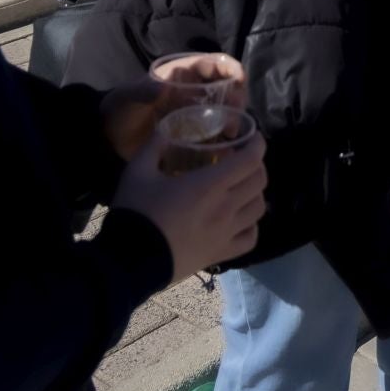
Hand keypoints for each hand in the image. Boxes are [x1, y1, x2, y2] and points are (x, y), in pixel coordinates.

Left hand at [99, 56, 249, 160]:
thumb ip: (143, 91)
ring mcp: (194, 113)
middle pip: (225, 88)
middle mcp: (193, 92)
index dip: (230, 69)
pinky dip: (222, 139)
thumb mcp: (128, 98)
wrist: (108, 138)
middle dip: (236, 97)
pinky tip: (225, 148)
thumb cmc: (119, 109)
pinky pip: (214, 133)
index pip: (213, 64)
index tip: (240, 81)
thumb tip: (164, 87)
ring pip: (223, 111)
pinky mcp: (192, 135)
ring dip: (232, 119)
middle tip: (235, 114)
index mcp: (181, 75)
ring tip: (230, 133)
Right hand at [112, 132, 266, 281]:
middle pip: (259, 181)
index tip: (253, 138)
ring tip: (241, 187)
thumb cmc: (136, 212)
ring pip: (259, 208)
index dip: (257, 145)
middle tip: (241, 159)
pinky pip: (251, 238)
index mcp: (209, 185)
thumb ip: (154, 145)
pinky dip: (252, 225)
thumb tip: (165, 129)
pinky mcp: (222, 254)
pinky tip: (239, 219)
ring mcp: (227, 233)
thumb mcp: (138, 171)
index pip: (250, 160)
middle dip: (256, 164)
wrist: (130, 261)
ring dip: (255, 192)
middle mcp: (226, 207)